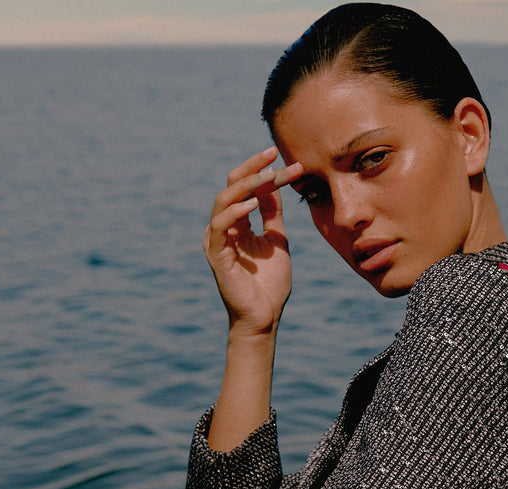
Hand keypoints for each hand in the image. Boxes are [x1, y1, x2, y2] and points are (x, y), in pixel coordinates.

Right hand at [203, 147, 304, 338]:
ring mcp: (217, 239)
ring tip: (268, 176)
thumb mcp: (277, 240)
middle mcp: (223, 227)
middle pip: (232, 186)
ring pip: (224, 200)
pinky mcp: (216, 255)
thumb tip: (274, 186)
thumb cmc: (269, 283)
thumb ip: (272, 215)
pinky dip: (234, 212)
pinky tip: (251, 205)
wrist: (264, 316)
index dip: (268, 174)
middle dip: (253, 168)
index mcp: (237, 223)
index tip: (291, 164)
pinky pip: (219, 226)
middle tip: (273, 153)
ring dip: (246, 185)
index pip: (248, 188)